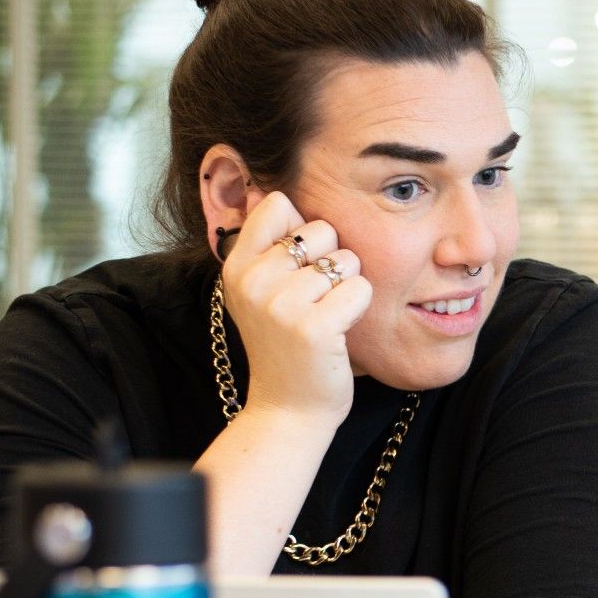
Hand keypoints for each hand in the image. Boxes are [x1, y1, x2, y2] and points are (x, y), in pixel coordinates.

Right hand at [219, 192, 370, 428]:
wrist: (288, 409)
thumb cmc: (286, 346)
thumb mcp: (261, 292)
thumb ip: (267, 245)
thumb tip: (272, 188)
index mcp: (236, 265)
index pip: (278, 204)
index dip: (304, 229)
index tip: (299, 265)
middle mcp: (253, 279)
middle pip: (321, 229)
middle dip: (332, 261)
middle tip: (316, 302)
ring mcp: (281, 303)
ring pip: (347, 259)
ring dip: (347, 287)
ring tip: (326, 317)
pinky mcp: (314, 326)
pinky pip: (361, 288)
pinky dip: (359, 308)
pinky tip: (340, 331)